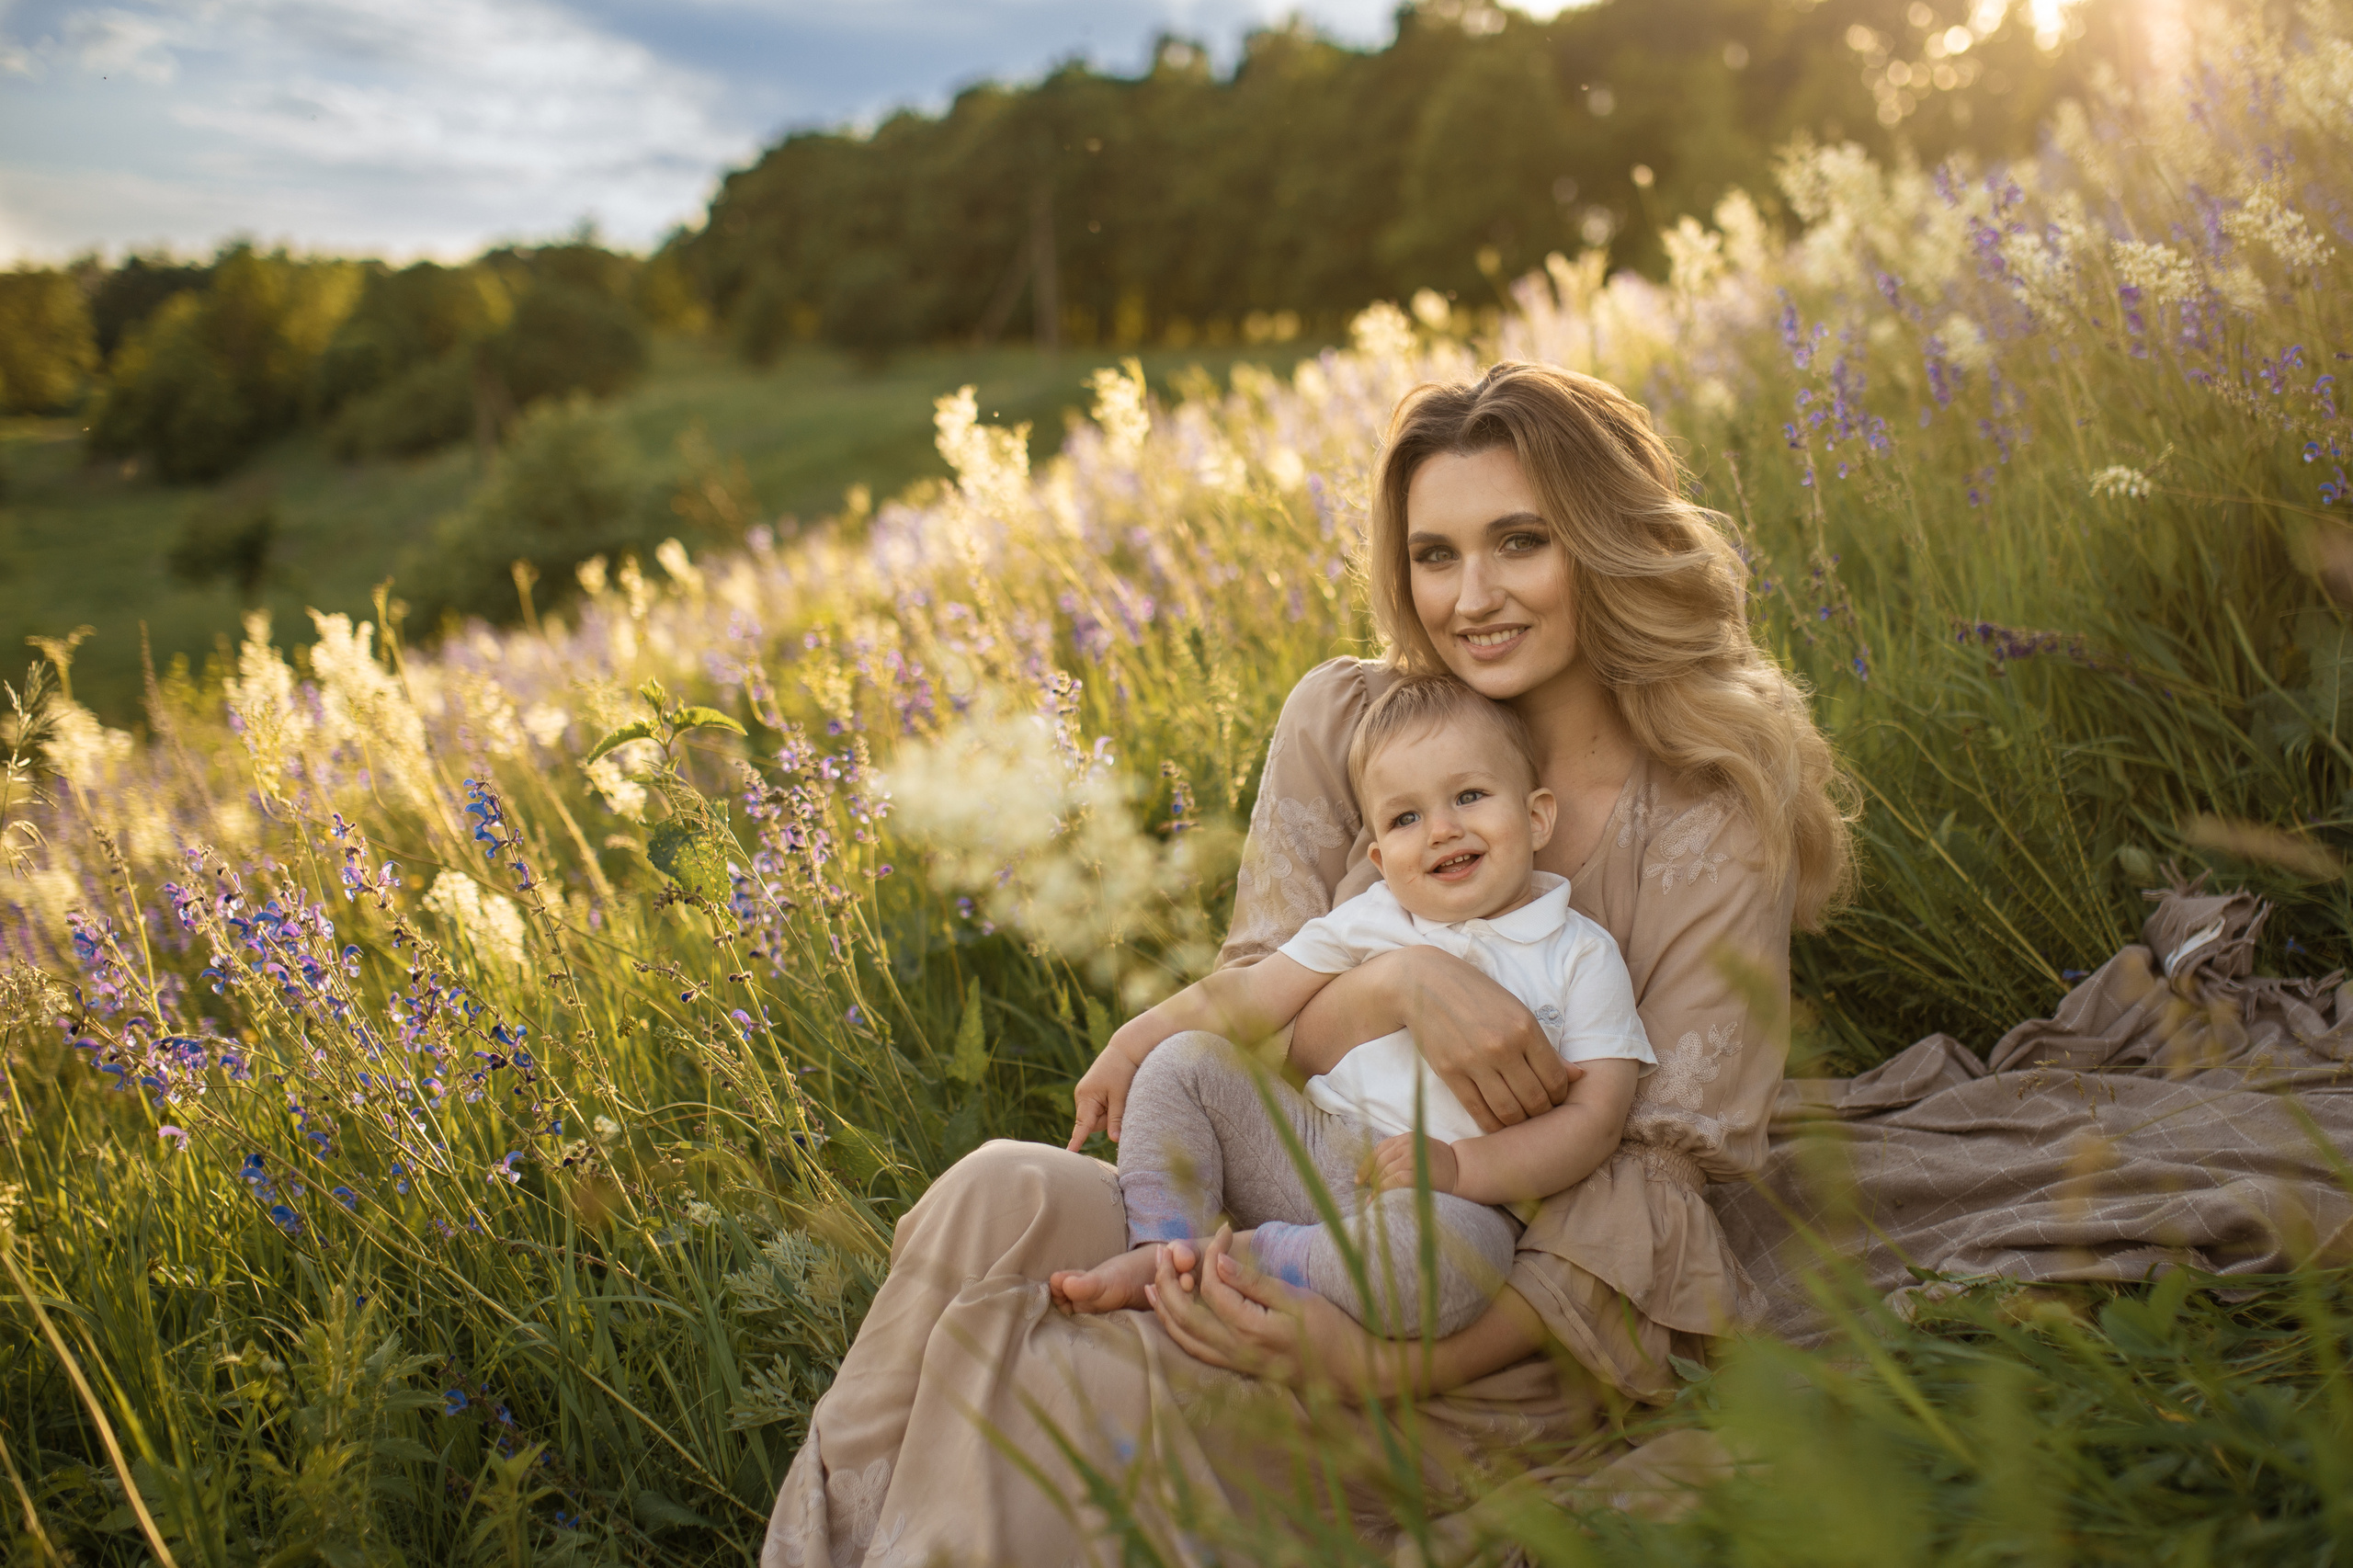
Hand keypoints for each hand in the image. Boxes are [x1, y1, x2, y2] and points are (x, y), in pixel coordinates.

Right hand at [1067, 1045, 1141, 1150]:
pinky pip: (1099, 1109)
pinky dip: (1108, 1106)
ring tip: (1117, 1093)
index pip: (1082, 1125)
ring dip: (1109, 1111)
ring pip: (1097, 1117)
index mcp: (1087, 1097)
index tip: (1069, 1153)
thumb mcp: (1121, 1096)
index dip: (1077, 1140)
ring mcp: (1085, 1095)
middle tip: (1119, 1100)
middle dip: (1107, 1118)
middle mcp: (1081, 1097)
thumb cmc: (1122, 1071)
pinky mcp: (1090, 1094)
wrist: (1123, 1050)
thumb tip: (1115, 1140)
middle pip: (1094, 1123)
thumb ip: (1116, 1118)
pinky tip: (1113, 1092)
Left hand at [1145, 1227, 1388, 1401]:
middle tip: (1163, 1251)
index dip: (1213, 1253)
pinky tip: (1170, 1315)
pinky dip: (1177, 1331)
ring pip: (1184, 1337)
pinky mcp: (1237, 1367)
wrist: (1350, 1372)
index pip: (1214, 1287)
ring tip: (1152, 1281)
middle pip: (1185, 1315)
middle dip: (1168, 1280)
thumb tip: (1219, 1262)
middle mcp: (1236, 1350)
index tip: (1224, 1228)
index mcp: (1253, 1329)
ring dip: (1164, 1308)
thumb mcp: (1299, 1299)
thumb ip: (1255, 1283)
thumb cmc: (1331, 1330)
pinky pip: (1195, 1350)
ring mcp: (1234, 1362)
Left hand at [1366, 1131, 1458, 1193]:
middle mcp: (1407, 1145)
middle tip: (1366, 1190)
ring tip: (1371, 1199)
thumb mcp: (1419, 1150)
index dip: (1366, 1164)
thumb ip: (1400, 1154)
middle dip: (1370, 1177)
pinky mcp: (1415, 1173)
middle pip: (1380, 1162)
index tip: (1360, 1177)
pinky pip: (1392, 1183)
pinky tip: (1378, 1200)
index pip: (1379, 1149)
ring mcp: (1411, 1158)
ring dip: (1375, 1187)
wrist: (1461, 1170)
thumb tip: (1374, 1172)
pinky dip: (1382, 1192)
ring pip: (1384, 1173)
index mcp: (1407, 1138)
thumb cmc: (1440, 1163)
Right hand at [1398, 949, 1581, 1130]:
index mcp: (1525, 1027)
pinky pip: (1478, 1110)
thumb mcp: (1516, 1011)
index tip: (1556, 1097)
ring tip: (1521, 1119)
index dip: (1561, 1095)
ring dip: (1519, 1122)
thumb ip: (1545, 1047)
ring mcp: (1474, 1061)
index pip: (1555, 1078)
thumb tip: (1578, 1075)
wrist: (1424, 983)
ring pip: (1508, 1110)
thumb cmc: (1476, 995)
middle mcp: (1502, 1046)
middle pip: (1535, 1099)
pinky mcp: (1450, 1072)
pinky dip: (1492, 1124)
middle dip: (1543, 1113)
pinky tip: (1497, 1123)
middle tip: (1540, 1113)